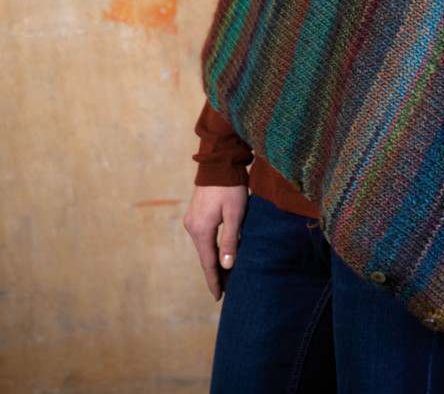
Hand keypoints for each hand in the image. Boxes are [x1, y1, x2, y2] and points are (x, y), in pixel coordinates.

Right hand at [182, 184, 247, 299]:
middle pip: (204, 256)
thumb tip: (226, 266)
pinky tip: (218, 253)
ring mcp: (192, 219)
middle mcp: (192, 227)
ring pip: (204, 246)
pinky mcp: (196, 213)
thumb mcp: (235, 214)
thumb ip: (231, 240)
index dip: (214, 280)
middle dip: (214, 273)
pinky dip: (211, 248)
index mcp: (201, 230)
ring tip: (224, 275)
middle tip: (225, 291)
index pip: (208, 262)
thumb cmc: (231, 187)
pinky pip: (203, 237)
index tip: (219, 297)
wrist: (219, 163)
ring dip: (213, 260)